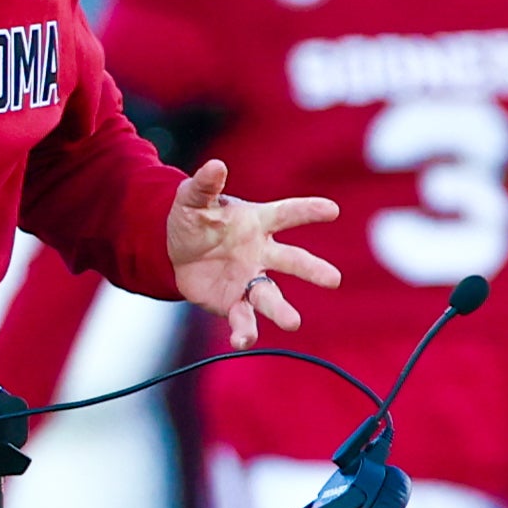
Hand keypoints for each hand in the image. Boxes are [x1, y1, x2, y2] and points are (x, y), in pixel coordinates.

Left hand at [167, 159, 340, 348]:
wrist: (174, 252)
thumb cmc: (193, 220)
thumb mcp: (191, 200)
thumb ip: (204, 185)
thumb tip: (215, 165)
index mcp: (257, 222)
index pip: (287, 214)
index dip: (308, 211)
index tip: (331, 210)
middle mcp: (262, 253)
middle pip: (292, 260)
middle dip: (312, 270)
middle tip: (333, 279)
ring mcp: (250, 279)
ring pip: (271, 296)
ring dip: (282, 310)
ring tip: (293, 323)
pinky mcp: (234, 302)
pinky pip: (243, 319)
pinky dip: (244, 331)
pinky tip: (242, 341)